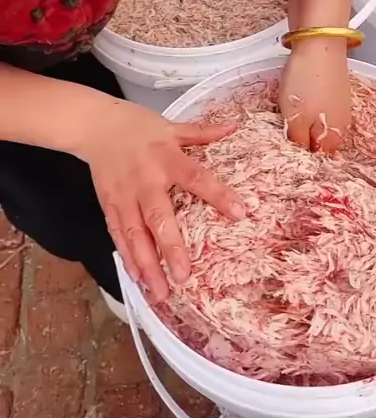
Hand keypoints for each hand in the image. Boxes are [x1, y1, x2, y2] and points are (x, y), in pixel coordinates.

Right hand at [77, 99, 243, 302]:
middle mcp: (145, 180)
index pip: (196, 178)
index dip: (218, 195)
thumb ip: (202, 132)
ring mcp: (124, 196)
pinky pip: (118, 236)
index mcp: (167, 157)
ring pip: (134, 235)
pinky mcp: (108, 206)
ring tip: (161, 292)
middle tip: (184, 275)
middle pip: (158, 217)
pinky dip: (128, 259)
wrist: (94, 125)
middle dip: (170, 248)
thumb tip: (234, 126)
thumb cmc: (136, 125)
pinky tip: (140, 280)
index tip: (240, 213)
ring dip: (147, 265)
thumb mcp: (172, 125)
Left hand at [279, 38, 350, 152]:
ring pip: (319, 126)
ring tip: (287, 119)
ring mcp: (340, 106)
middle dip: (303, 144)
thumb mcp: (295, 118)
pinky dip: (308, 110)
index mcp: (333, 137)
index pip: (319, 161)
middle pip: (320, 144)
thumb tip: (300, 156)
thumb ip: (298, 141)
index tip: (285, 156)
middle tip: (282, 138)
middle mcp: (342, 125)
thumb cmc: (307, 82)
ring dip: (305, 126)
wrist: (320, 42)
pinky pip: (320, 110)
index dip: (302, 161)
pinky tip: (297, 102)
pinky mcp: (335, 90)